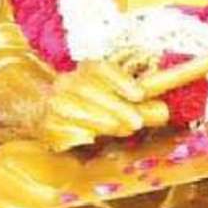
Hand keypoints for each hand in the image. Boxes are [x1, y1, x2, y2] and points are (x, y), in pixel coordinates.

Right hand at [35, 59, 169, 150]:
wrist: (44, 111)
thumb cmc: (90, 106)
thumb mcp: (114, 99)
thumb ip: (139, 106)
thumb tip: (163, 112)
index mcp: (86, 71)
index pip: (100, 68)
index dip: (119, 80)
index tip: (138, 94)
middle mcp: (67, 84)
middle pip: (91, 92)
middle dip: (117, 108)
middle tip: (137, 122)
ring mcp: (55, 105)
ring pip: (78, 113)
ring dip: (103, 124)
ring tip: (120, 130)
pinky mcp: (48, 127)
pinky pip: (66, 133)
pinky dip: (80, 137)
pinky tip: (88, 138)